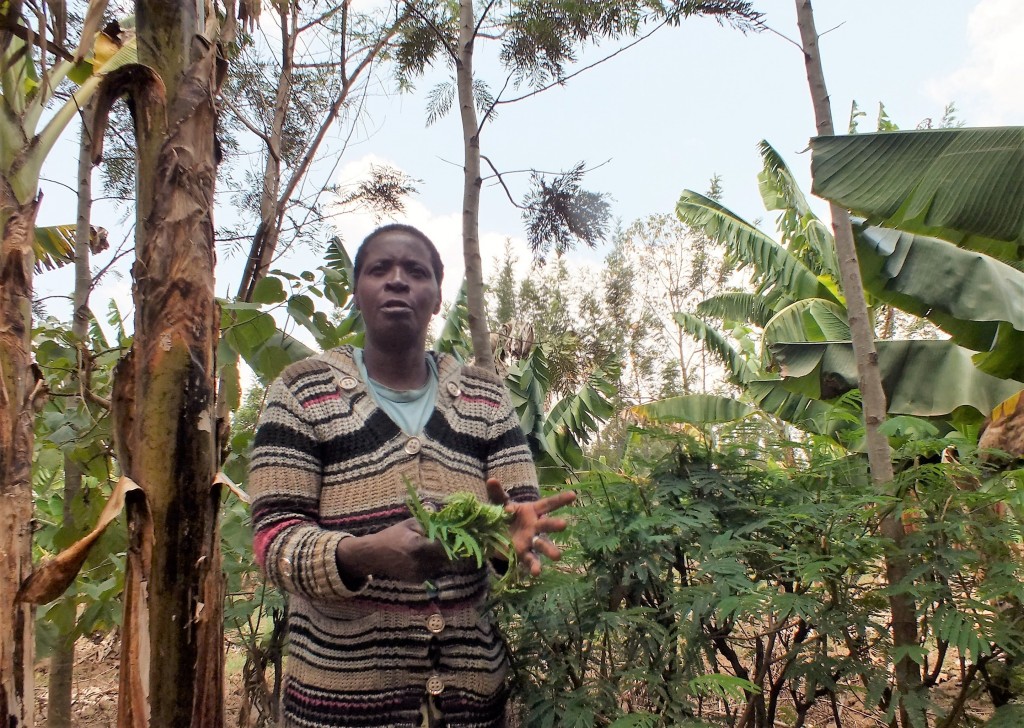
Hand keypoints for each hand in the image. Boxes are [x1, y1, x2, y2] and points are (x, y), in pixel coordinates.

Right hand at [336, 518, 450, 584]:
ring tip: (434, 548)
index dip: (453, 542)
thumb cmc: (392, 536)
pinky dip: (433, 565)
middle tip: (450, 541)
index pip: (444, 547)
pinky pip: (433, 572)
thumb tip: (448, 525)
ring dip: (442, 558)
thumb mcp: (410, 523)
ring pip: (441, 566)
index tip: (457, 536)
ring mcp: (419, 573)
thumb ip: (429, 524)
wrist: (374, 555)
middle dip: (450, 550)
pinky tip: (424, 557)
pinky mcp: (417, 580)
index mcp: (418, 546)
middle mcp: (420, 563)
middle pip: (446, 558)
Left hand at [486, 478, 574, 576]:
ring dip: (549, 549)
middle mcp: (535, 526)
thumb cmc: (503, 516)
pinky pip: (530, 560)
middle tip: (564, 524)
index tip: (574, 495)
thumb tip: (491, 479)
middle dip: (555, 525)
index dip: (560, 500)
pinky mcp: (522, 554)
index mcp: (531, 511)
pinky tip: (536, 572)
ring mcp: (530, 541)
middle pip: (547, 525)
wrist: (494, 535)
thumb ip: (497, 493)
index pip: (548, 504)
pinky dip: (534, 566)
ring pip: (542, 545)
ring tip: (558, 556)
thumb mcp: (499, 503)